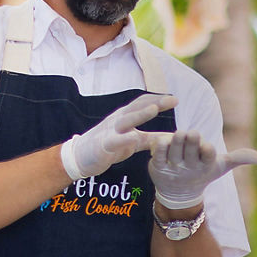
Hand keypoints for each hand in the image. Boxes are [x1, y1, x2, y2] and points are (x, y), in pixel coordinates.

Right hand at [61, 94, 177, 180]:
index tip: (175, 99)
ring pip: (126, 120)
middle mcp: (118, 120)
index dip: (158, 100)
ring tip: (154, 109)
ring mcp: (109, 131)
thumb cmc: (110, 146)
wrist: (81, 157)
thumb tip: (173, 138)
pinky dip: (124, 138)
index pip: (143, 103)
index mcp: (125, 117)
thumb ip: (151, 138)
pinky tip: (134, 137)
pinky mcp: (103, 145)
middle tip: (173, 100)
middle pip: (137, 107)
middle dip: (155, 102)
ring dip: (140, 114)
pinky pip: (114, 140)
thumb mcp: (134, 141)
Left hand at [149, 131, 256, 208]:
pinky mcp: (157, 166)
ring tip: (180, 134)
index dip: (207, 150)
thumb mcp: (222, 165)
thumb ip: (239, 158)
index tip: (208, 147)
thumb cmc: (203, 172)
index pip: (208, 155)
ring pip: (174, 149)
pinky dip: (161, 146)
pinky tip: (163, 139)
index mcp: (206, 164)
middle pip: (191, 150)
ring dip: (177, 141)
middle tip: (192, 133)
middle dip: (192, 141)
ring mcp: (173, 167)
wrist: (180, 192)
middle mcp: (190, 166)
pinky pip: (158, 154)